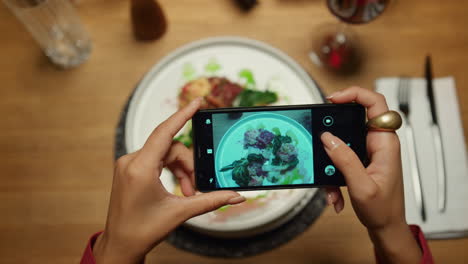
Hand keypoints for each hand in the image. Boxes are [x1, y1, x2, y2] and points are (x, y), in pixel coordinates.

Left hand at [93, 98, 244, 263]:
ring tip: (187, 192)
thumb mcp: (181, 212)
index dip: (183, 115)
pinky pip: (155, 159)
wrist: (120, 244)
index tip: (196, 102)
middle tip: (196, 186)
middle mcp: (131, 162)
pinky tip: (177, 187)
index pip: (165, 132)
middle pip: (170, 148)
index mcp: (140, 168)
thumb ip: (211, 200)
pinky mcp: (129, 170)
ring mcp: (128, 165)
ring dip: (180, 169)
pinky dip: (169, 170)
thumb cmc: (142, 230)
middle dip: (188, 165)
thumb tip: (235, 196)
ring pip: (164, 154)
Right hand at [322, 87, 421, 263]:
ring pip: (341, 142)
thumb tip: (327, 138)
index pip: (375, 104)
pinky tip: (334, 196)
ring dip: (330, 163)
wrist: (386, 228)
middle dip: (332, 134)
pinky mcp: (360, 161)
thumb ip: (345, 160)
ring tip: (329, 185)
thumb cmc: (383, 210)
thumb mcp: (361, 186)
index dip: (354, 94)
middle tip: (318, 140)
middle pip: (352, 120)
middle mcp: (377, 143)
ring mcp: (368, 152)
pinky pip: (339, 158)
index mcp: (385, 143)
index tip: (332, 100)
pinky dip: (332, 176)